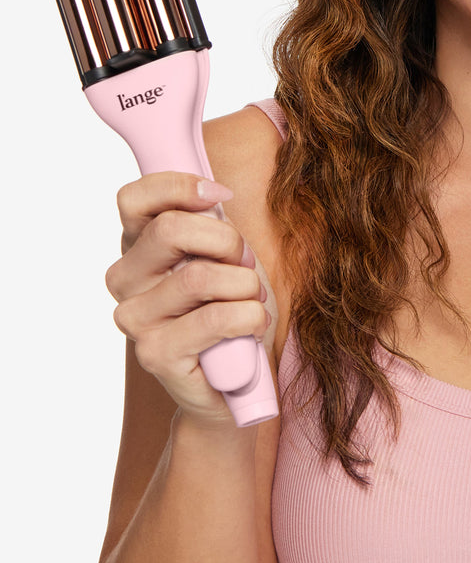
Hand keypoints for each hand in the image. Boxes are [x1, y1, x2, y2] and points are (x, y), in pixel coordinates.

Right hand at [105, 172, 272, 426]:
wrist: (236, 375)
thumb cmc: (231, 302)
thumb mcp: (221, 251)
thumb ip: (208, 220)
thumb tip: (215, 193)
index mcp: (136, 245)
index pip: (134, 199)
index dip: (180, 187)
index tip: (221, 195)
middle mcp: (124, 279)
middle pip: (170, 230)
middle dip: (226, 240)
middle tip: (245, 261)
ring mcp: (135, 319)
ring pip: (199, 276)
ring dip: (245, 284)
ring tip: (252, 298)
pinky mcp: (155, 353)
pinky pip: (215, 318)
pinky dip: (250, 316)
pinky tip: (253, 324)